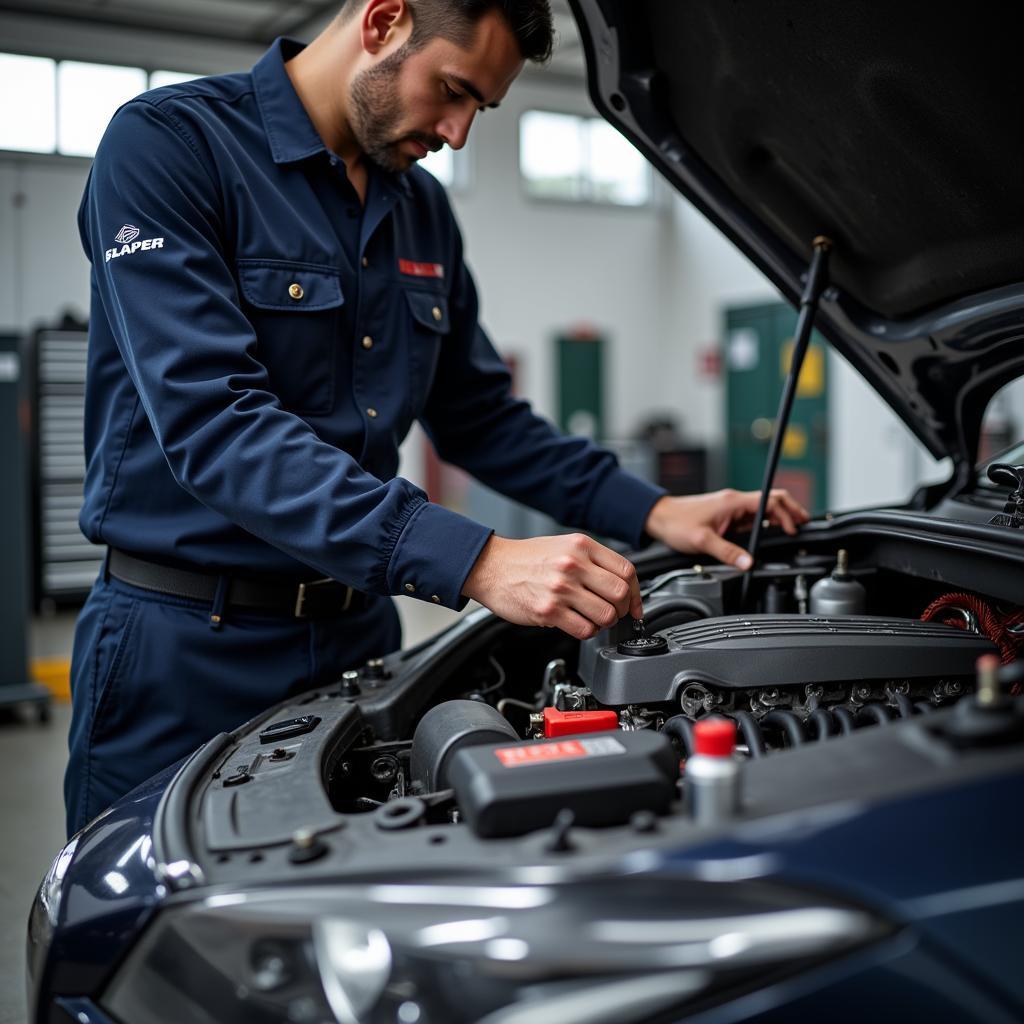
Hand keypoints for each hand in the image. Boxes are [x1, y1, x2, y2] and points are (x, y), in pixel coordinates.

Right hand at [462, 533, 642, 639]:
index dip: (635, 592)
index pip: (626, 571)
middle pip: (620, 593)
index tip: (633, 604)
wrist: (490, 567)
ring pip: (606, 615)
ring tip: (593, 619)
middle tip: (613, 613)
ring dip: (604, 622)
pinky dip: (587, 631)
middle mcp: (573, 564)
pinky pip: (585, 629)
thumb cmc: (525, 558)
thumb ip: (592, 560)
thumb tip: (619, 583)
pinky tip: (577, 624)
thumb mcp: (563, 545)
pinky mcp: (549, 610)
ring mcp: (561, 588)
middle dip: (622, 609)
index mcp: (581, 546)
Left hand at [645, 489, 809, 569]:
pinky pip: (752, 518)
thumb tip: (748, 563)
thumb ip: (727, 552)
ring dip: (779, 517)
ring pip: (764, 509)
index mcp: (733, 502)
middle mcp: (735, 502)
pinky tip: (770, 533)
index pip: (770, 500)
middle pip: (772, 501)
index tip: (795, 528)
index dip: (787, 512)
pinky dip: (766, 523)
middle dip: (791, 512)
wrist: (659, 518)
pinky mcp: (727, 516)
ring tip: (792, 530)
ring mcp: (732, 509)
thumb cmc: (676, 523)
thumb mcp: (702, 541)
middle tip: (804, 526)